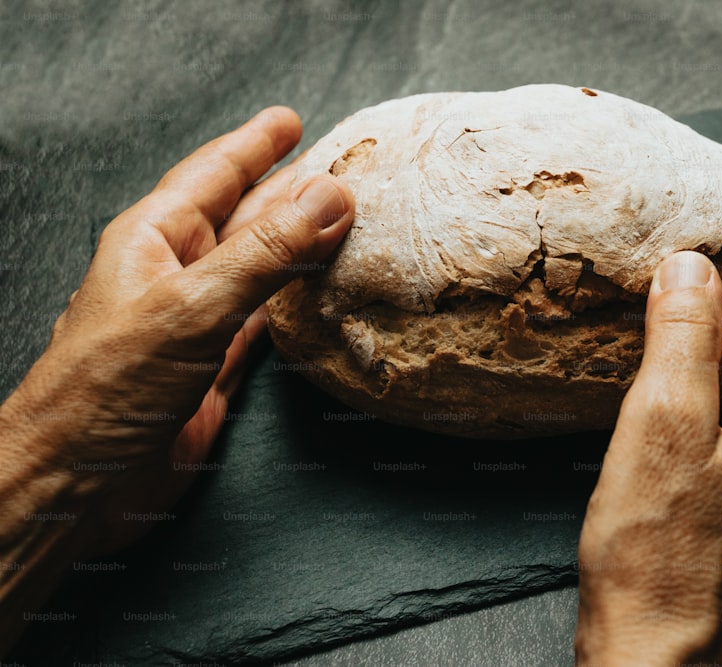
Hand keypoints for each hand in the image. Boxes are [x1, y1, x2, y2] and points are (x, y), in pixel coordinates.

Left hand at [0, 107, 353, 652]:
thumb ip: (265, 253)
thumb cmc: (107, 391)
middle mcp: (176, 274)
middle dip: (289, 191)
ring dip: (301, 247)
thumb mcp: (193, 307)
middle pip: (243, 217)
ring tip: (343, 225)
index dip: (253, 145)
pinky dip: (297, 305)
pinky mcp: (213, 367)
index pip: (212, 175)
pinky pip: (265, 321)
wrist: (80, 482)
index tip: (290, 120)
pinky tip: (320, 297)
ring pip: (260, 269)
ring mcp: (196, 322)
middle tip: (338, 168)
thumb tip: (331, 197)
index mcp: (153, 240)